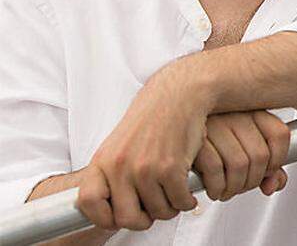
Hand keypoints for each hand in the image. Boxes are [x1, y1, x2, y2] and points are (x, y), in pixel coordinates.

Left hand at [76, 65, 209, 230]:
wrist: (177, 97)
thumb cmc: (150, 121)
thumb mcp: (119, 145)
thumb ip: (111, 174)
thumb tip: (110, 207)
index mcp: (103, 162)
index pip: (88, 203)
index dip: (103, 218)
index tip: (117, 218)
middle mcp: (121, 167)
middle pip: (126, 218)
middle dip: (143, 221)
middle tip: (152, 211)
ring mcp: (146, 169)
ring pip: (158, 212)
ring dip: (170, 209)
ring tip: (173, 195)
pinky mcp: (171, 168)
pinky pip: (180, 201)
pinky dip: (186, 201)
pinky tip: (187, 191)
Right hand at [194, 111, 289, 201]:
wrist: (166, 112)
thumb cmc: (207, 132)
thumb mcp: (239, 141)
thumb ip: (265, 165)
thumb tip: (273, 185)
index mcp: (250, 110)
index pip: (280, 134)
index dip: (277, 160)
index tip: (266, 171)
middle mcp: (234, 114)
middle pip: (260, 156)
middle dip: (251, 182)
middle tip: (239, 187)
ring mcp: (214, 125)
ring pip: (239, 166)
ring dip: (233, 188)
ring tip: (225, 190)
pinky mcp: (193, 139)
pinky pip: (214, 170)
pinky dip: (216, 188)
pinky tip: (212, 188)